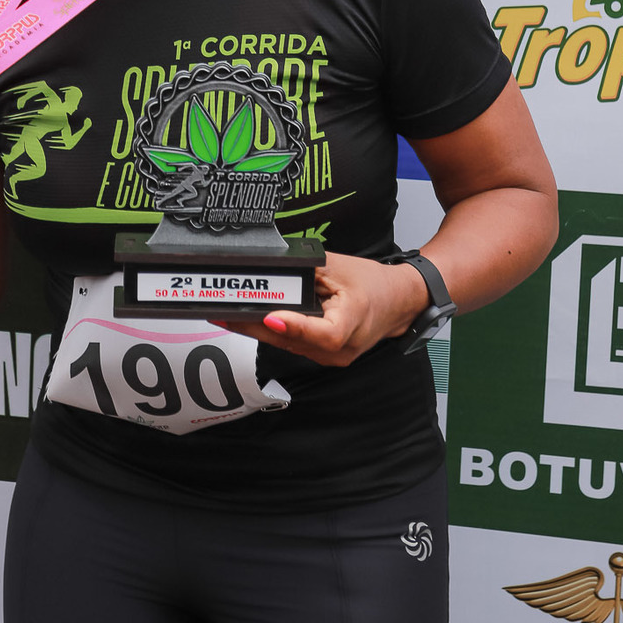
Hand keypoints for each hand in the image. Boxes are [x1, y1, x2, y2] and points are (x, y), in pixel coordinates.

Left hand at [217, 250, 428, 367]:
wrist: (398, 302)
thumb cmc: (374, 284)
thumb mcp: (340, 266)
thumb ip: (307, 268)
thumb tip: (273, 264)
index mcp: (352, 323)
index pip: (323, 333)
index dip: (295, 326)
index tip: (271, 316)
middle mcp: (342, 349)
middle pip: (294, 340)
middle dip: (255, 326)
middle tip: (224, 313)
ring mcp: (333, 357)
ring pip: (289, 345)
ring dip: (257, 330)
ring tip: (227, 316)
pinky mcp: (324, 356)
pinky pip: (293, 345)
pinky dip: (272, 333)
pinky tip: (250, 321)